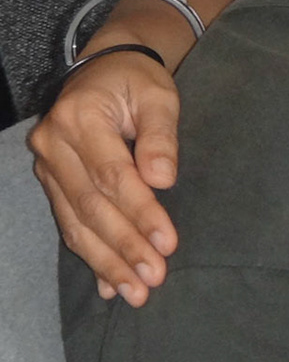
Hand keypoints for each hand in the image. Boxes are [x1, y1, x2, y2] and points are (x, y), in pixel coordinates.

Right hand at [29, 49, 181, 304]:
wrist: (104, 68)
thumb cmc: (137, 82)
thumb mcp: (159, 95)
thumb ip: (160, 136)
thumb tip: (162, 180)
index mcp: (80, 118)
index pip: (113, 177)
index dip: (140, 213)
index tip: (168, 244)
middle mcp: (53, 144)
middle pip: (91, 206)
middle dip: (124, 247)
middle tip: (154, 280)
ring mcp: (48, 166)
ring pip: (75, 223)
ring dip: (106, 262)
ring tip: (136, 293)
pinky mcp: (52, 181)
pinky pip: (69, 224)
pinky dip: (91, 256)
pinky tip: (108, 286)